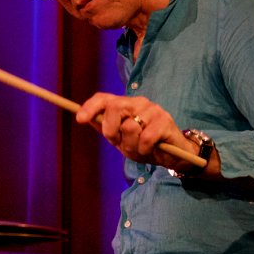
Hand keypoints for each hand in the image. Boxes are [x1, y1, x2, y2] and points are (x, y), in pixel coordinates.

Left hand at [76, 92, 195, 168]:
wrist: (173, 155)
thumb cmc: (144, 146)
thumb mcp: (121, 140)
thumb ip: (106, 128)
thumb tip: (83, 117)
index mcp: (125, 105)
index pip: (103, 98)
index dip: (90, 107)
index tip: (80, 119)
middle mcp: (138, 102)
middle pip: (114, 107)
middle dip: (111, 130)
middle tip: (120, 142)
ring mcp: (152, 109)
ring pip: (129, 127)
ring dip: (131, 145)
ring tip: (140, 148)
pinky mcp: (165, 121)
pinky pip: (145, 139)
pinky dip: (145, 150)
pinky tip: (151, 149)